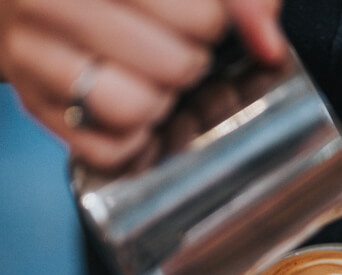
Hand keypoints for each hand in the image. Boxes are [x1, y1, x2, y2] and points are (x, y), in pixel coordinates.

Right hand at [0, 0, 285, 168]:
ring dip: (160, 103)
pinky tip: (134, 108)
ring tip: (154, 80)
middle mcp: (45, 3)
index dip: (213, 23)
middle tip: (178, 50)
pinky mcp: (34, 104)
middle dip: (190, 63)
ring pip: (133, 109)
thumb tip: (268, 46)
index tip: (202, 17)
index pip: (198, 17)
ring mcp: (30, 55)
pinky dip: (134, 141)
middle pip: (173, 66)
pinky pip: (109, 150)